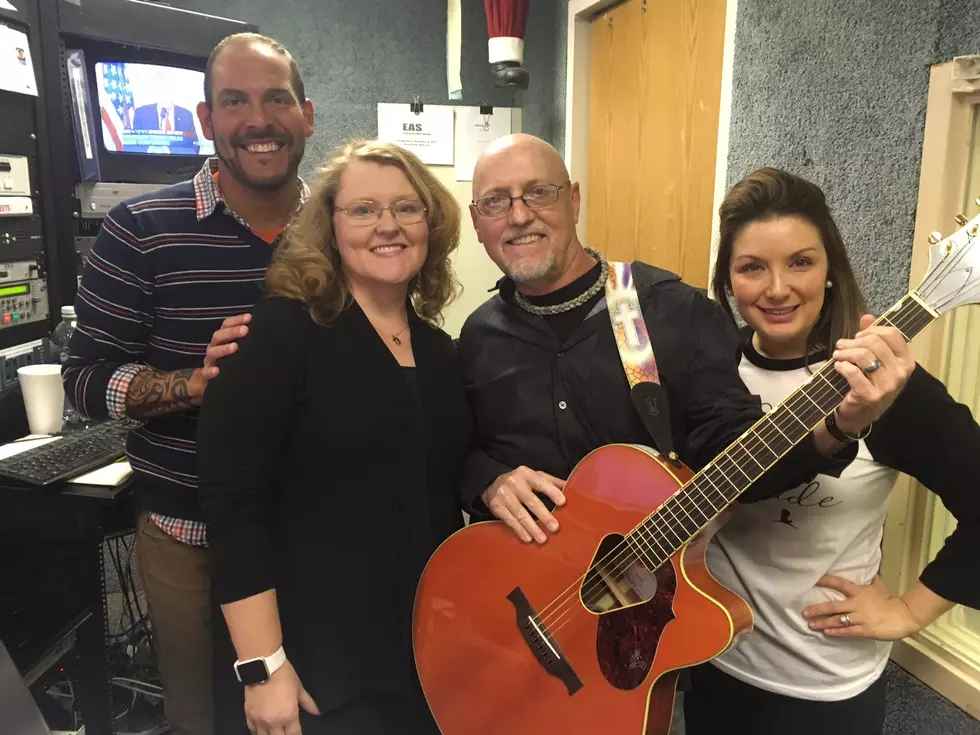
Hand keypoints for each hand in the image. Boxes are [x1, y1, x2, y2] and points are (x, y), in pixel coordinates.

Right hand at [203, 313, 251, 379]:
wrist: (211, 380)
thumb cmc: (228, 361)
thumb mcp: (237, 349)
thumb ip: (245, 341)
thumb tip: (265, 332)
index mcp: (222, 339)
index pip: (226, 325)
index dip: (237, 320)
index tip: (249, 317)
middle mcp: (214, 347)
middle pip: (219, 336)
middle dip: (232, 332)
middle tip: (245, 330)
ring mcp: (209, 361)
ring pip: (213, 352)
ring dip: (223, 348)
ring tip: (235, 347)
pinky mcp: (206, 375)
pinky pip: (206, 372)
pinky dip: (210, 371)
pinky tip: (217, 371)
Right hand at [243, 660, 319, 734]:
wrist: (263, 666)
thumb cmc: (284, 676)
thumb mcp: (299, 688)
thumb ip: (307, 702)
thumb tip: (317, 712)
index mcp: (288, 716)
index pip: (294, 734)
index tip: (297, 733)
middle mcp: (274, 722)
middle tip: (286, 731)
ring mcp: (259, 720)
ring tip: (274, 731)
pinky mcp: (248, 715)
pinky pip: (252, 730)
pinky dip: (258, 731)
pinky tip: (262, 729)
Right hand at [481, 466, 565, 543]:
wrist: (492, 484)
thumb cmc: (520, 482)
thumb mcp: (534, 477)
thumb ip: (552, 482)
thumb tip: (572, 487)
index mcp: (527, 474)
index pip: (541, 482)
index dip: (552, 492)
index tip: (562, 502)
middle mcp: (514, 483)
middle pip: (531, 500)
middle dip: (544, 515)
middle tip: (555, 528)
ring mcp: (504, 495)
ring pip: (520, 513)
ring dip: (532, 527)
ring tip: (542, 539)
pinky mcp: (496, 506)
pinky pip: (509, 520)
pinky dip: (519, 530)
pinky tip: (528, 538)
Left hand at [802, 575, 921, 640]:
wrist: (905, 615)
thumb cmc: (890, 601)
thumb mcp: (878, 586)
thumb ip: (869, 580)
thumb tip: (867, 570)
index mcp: (859, 591)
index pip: (839, 583)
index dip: (826, 581)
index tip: (813, 580)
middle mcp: (856, 604)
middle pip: (833, 606)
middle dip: (817, 609)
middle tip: (804, 612)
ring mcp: (860, 618)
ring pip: (837, 620)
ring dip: (823, 622)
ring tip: (811, 624)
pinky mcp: (865, 630)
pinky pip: (847, 631)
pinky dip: (836, 632)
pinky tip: (826, 633)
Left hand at [831, 314, 913, 435]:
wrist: (859, 416)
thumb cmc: (868, 385)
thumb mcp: (874, 362)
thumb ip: (872, 338)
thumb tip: (868, 316)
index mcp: (905, 361)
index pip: (892, 334)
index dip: (872, 330)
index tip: (858, 336)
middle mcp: (901, 373)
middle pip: (875, 342)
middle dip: (853, 341)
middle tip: (841, 346)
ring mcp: (887, 386)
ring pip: (863, 356)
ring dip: (845, 352)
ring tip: (837, 355)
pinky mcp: (870, 396)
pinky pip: (853, 372)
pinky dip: (841, 366)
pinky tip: (837, 367)